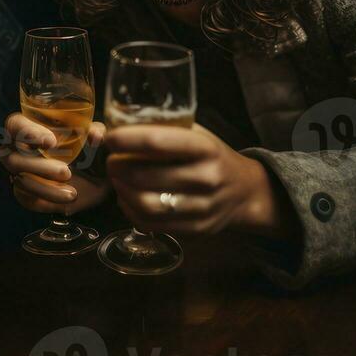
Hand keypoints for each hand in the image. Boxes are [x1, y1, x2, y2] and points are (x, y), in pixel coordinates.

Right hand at [0, 113, 109, 214]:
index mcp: (30, 127)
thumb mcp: (95, 136)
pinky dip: (47, 201)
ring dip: (46, 189)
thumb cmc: (88, 147)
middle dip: (38, 166)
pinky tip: (66, 201)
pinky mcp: (26, 193)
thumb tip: (96, 136)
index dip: (29, 133)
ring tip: (73, 193)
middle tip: (66, 172)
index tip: (51, 142)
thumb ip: (96, 131)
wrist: (96, 176)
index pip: (16, 125)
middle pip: (12, 158)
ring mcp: (21, 173)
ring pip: (21, 182)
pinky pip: (28, 200)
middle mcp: (19, 149)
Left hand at [103, 122, 283, 236]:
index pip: (156, 142)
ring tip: (118, 179)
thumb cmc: (211, 156)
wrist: (245, 192)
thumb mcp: (196, 133)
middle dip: (116, 166)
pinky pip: (149, 224)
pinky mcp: (194, 230)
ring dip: (120, 190)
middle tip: (111, 160)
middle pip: (143, 176)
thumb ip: (162, 129)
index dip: (125, 139)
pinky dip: (129, 210)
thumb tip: (111, 125)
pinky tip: (127, 198)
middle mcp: (206, 178)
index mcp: (205, 148)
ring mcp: (201, 208)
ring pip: (144, 204)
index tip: (109, 137)